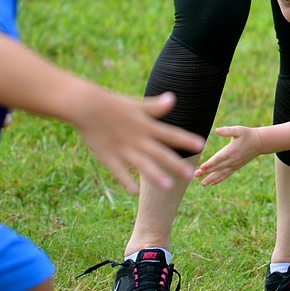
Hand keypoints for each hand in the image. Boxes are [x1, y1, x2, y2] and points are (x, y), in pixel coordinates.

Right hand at [76, 92, 204, 193]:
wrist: (87, 107)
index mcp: (146, 126)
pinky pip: (119, 171)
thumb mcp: (137, 105)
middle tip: (191, 174)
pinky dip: (125, 180)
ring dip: (155, 175)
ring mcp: (123, 149)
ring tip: (168, 186)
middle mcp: (138, 139)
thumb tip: (173, 98)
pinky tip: (134, 192)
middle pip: (160, 153)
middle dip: (175, 164)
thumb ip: (155, 107)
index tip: (202, 144)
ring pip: (142, 164)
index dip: (186, 139)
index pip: (170, 134)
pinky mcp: (108, 156)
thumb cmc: (114, 105)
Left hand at [194, 125, 264, 185]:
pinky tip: (212, 183)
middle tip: (195, 175)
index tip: (202, 167)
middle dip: (206, 172)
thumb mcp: (239, 130)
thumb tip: (217, 130)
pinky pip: (226, 175)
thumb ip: (227, 130)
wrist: (260, 142)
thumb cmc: (248, 134)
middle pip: (217, 167)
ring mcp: (234, 164)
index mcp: (231, 150)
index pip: (218, 158)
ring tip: (202, 184)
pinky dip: (219, 179)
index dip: (210, 163)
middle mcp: (232, 160)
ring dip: (211, 178)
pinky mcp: (236, 167)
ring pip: (221, 173)